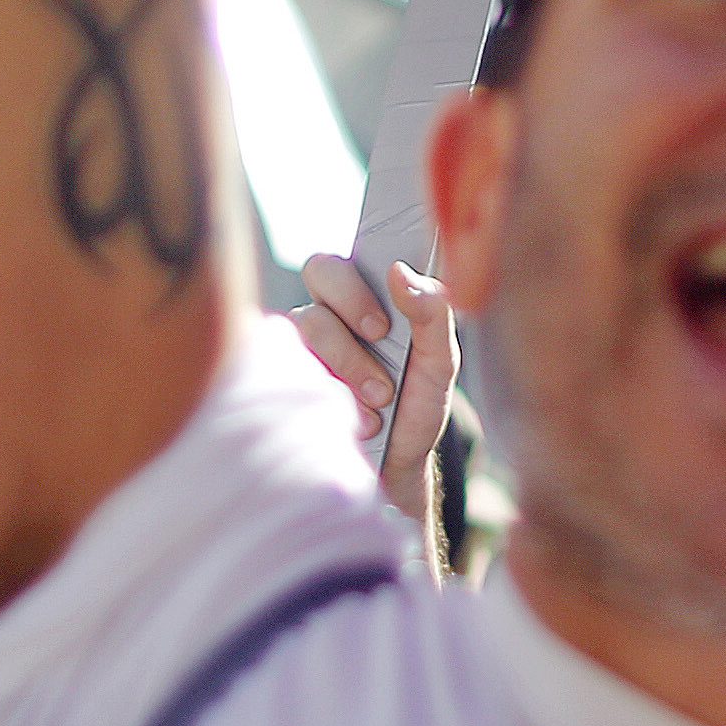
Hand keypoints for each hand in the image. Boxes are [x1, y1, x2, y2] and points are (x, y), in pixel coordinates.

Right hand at [295, 254, 458, 527]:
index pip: (346, 256)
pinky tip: (355, 419)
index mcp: (367, 295)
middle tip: (380, 339)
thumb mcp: (440, 363)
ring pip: (305, 322)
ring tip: (380, 400)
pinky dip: (327, 391)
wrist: (397, 470)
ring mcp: (304, 345)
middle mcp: (330, 311)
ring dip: (348, 363)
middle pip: (318, 270)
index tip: (382, 322)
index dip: (355, 278)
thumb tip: (400, 271)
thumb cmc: (418, 406)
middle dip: (351, 307)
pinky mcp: (286, 378)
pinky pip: (285, 364)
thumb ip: (432, 314)